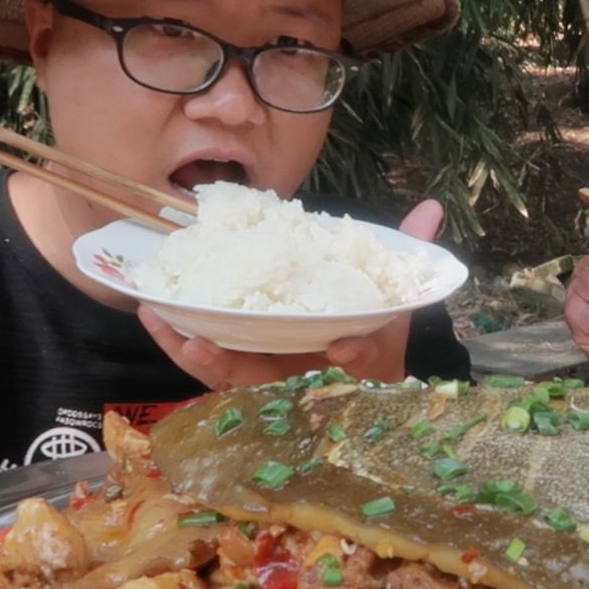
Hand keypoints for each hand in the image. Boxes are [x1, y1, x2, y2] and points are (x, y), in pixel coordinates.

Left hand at [140, 199, 446, 389]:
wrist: (368, 353)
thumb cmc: (380, 326)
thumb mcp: (400, 292)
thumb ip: (410, 253)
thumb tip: (432, 208)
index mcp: (350, 356)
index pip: (353, 362)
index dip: (351, 358)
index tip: (345, 348)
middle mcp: (305, 370)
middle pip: (264, 380)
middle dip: (229, 364)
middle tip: (199, 342)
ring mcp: (271, 368)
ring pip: (227, 372)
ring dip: (191, 350)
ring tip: (159, 319)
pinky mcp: (244, 357)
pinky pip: (210, 356)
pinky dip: (184, 338)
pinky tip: (156, 313)